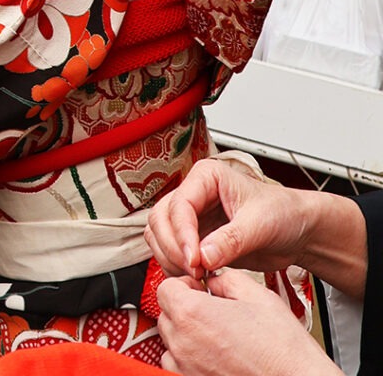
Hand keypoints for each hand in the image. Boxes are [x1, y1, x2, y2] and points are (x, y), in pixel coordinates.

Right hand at [145, 158, 309, 278]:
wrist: (297, 231)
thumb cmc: (283, 213)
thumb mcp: (260, 225)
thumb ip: (230, 240)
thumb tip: (203, 257)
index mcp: (206, 177)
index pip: (179, 204)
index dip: (182, 234)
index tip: (194, 260)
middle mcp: (193, 194)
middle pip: (161, 218)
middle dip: (173, 247)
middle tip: (195, 271)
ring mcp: (192, 217)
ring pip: (159, 234)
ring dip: (170, 258)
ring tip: (197, 276)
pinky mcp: (195, 239)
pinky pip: (170, 251)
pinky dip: (176, 266)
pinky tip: (197, 277)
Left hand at [158, 271, 338, 375]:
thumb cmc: (283, 350)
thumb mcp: (257, 295)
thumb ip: (225, 279)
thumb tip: (212, 281)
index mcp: (192, 314)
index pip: (166, 288)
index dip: (185, 285)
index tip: (201, 290)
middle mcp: (183, 344)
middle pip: (166, 314)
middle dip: (185, 308)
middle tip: (213, 312)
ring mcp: (186, 369)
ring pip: (171, 342)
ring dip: (186, 335)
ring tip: (218, 337)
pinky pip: (178, 367)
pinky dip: (190, 359)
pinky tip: (216, 357)